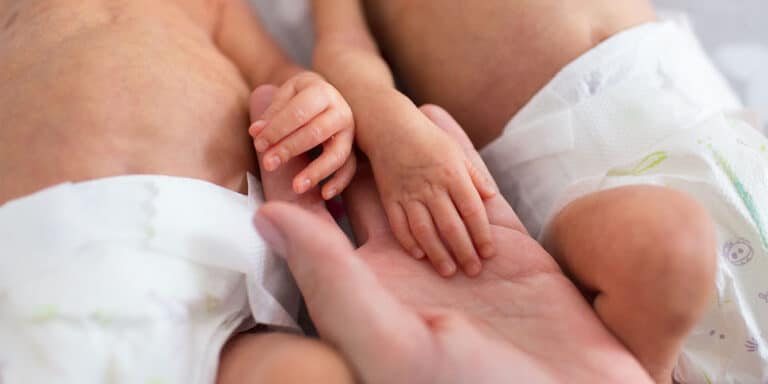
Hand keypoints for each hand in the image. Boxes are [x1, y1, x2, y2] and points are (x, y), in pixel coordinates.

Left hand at [249, 71, 355, 199]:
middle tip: (268, 164)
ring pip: (336, 154)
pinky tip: (324, 194)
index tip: (258, 144)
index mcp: (321, 92)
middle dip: (289, 149)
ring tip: (296, 187)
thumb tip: (256, 132)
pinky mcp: (354, 149)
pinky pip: (350, 168)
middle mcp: (340, 110)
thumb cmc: (300, 98)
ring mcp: (349, 132)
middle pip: (315, 132)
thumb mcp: (285, 96)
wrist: (323, 97)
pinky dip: (339, 182)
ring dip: (316, 171)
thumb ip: (271, 114)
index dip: (277, 129)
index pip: (298, 112)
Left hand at [254, 99, 651, 382]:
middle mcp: (405, 270)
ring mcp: (455, 252)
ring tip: (368, 96)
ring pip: (417, 183)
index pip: (315, 223)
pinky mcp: (505, 245)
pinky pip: (473, 186)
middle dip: (338, 145)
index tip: (268, 128)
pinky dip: (455, 149)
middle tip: (315, 94)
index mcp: (367, 294)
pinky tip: (432, 115)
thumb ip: (329, 276)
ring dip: (394, 142)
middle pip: (362, 193)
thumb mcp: (389, 340)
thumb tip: (266, 214)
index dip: (290, 176)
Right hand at [369, 108, 496, 276]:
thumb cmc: (428, 138)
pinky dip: (409, 242)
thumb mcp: (456, 150)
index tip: (489, 253)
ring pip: (425, 230)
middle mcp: (431, 186)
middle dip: (464, 251)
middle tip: (473, 271)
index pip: (472, 211)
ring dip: (438, 254)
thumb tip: (492, 197)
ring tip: (449, 271)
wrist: (389, 126)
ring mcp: (408, 193)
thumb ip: (475, 175)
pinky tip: (420, 256)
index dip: (482, 235)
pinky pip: (399, 225)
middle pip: (451, 226)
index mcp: (452, 174)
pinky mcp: (389, 198)